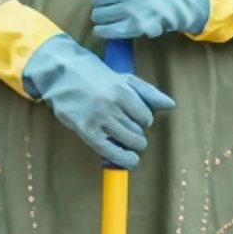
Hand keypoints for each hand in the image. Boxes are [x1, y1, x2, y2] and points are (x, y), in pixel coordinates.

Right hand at [21, 35, 177, 169]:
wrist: (61, 73)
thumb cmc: (94, 75)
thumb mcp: (122, 78)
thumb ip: (148, 92)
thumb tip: (171, 105)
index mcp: (122, 91)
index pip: (146, 117)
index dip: (143, 119)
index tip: (135, 117)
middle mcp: (112, 107)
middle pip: (138, 131)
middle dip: (136, 132)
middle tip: (126, 126)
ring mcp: (98, 120)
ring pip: (129, 142)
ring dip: (132, 144)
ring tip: (125, 138)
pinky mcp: (86, 132)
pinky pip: (111, 153)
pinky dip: (124, 160)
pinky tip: (130, 160)